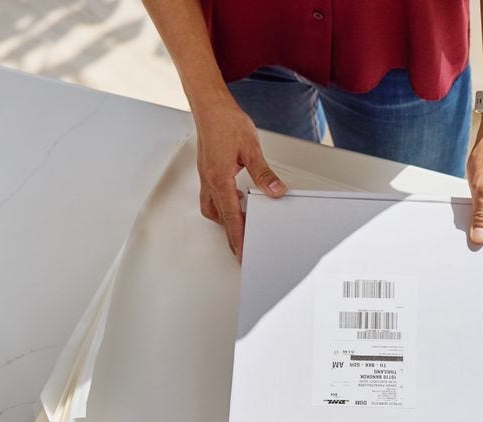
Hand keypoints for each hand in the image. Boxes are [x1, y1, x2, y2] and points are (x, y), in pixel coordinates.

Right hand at [194, 98, 285, 259]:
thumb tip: (276, 191)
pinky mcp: (207, 170)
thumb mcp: (251, 149)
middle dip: (231, 234)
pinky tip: (234, 200)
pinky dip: (223, 204)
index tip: (243, 254)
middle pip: (219, 218)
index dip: (238, 239)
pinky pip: (212, 195)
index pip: (231, 218)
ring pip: (212, 208)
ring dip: (226, 219)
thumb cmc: (225, 121)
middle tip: (243, 247)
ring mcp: (206, 176)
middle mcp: (209, 181)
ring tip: (241, 225)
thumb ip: (264, 174)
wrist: (209, 105)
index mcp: (219, 179)